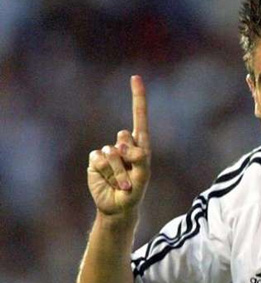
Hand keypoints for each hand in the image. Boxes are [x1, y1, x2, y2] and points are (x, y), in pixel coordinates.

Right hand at [87, 75, 150, 216]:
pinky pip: (98, 159)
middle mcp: (124, 144)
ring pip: (111, 153)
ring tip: (122, 183)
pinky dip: (105, 173)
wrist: (118, 206)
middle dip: (128, 158)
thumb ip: (139, 158)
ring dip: (118, 172)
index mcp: (140, 144)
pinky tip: (108, 181)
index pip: (140, 117)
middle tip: (131, 175)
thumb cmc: (135, 191)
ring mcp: (108, 151)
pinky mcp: (94, 159)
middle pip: (124, 137)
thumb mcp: (143, 176)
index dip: (138, 97)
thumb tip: (122, 144)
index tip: (135, 77)